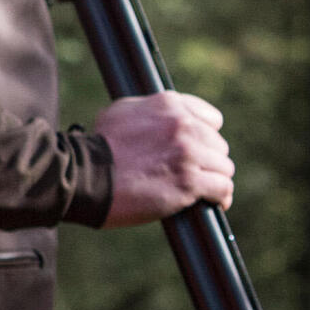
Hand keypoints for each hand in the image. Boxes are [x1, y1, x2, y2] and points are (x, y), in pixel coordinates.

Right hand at [97, 92, 233, 226]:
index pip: (211, 119)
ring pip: (223, 167)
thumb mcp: (121, 113)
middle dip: (208, 161)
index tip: (197, 150)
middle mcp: (182, 125)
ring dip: (213, 180)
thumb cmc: (97, 148)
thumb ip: (150, 112)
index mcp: (168, 105)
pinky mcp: (189, 181)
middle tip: (194, 175)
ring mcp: (188, 153)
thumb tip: (162, 118)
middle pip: (218, 145)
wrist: (86, 177)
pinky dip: (220, 198)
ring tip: (203, 191)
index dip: (205, 137)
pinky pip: (222, 188)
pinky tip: (214, 204)